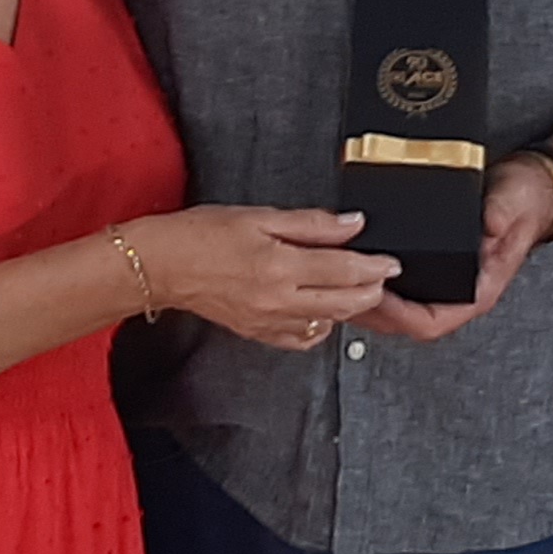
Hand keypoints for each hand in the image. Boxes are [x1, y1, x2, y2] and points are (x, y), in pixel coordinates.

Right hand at [129, 206, 400, 351]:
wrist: (162, 265)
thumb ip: (311, 223)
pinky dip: (322, 325)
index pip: (346, 270)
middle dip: (372, 289)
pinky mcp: (259, 333)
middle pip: (345, 302)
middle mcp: (278, 300)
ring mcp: (269, 322)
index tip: (390, 261)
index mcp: (281, 266)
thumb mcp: (260, 215)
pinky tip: (322, 309)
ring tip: (358, 287)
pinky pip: (304, 338)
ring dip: (351, 306)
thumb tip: (352, 224)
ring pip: (329, 322)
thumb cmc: (202, 234)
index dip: (376, 266)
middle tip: (382, 274)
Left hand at [354, 155, 552, 344]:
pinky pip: (396, 285)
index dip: (397, 316)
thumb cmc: (523, 202)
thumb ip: (502, 215)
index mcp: (477, 291)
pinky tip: (351, 265)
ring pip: (395, 308)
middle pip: (403, 321)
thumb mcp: (514, 204)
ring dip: (364, 300)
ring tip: (336, 283)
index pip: (431, 322)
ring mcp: (441, 281)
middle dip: (369, 313)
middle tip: (339, 292)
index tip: (373, 296)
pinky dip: (370, 278)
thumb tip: (489, 223)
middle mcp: (456, 292)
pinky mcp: (430, 266)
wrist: (529, 189)